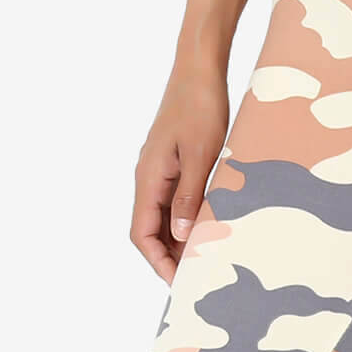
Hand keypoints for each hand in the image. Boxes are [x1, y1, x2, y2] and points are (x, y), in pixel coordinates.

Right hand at [131, 63, 228, 283]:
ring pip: (164, 219)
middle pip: (151, 231)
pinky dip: (189, 221)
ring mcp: (160, 171)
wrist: (200, 68)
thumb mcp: (200, 154)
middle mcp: (148, 178)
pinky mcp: (173, 165)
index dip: (157, 262)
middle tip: (198, 278)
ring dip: (181, 242)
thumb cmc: (200, 105)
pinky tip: (210, 229)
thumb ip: (189, 196)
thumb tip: (182, 236)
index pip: (141, 234)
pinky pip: (175, 202)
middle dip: (170, 258)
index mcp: (148, 178)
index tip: (178, 283)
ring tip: (207, 260)